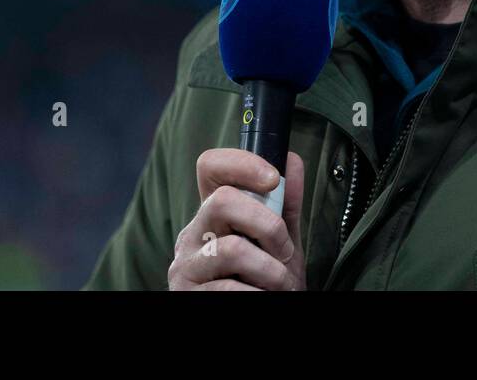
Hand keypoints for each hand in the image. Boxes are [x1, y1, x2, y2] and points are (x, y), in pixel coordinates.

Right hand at [168, 148, 306, 289]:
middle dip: (266, 224)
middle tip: (283, 251)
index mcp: (213, 213)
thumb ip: (285, 206)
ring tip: (279, 285)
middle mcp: (192, 234)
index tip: (273, 179)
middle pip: (221, 200)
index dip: (241, 162)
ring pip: (231, 249)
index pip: (210, 166)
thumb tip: (291, 161)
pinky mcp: (186, 295)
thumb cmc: (266, 282)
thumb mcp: (279, 242)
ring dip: (269, 270)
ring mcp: (185, 266)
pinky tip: (261, 297)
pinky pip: (229, 288)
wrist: (258, 316)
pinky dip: (258, 294)